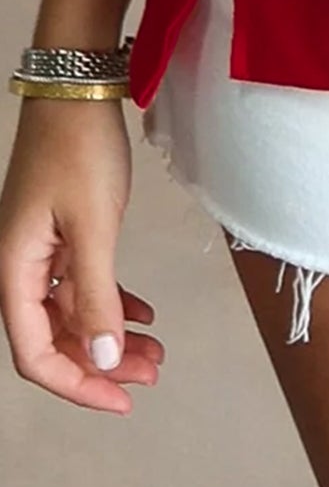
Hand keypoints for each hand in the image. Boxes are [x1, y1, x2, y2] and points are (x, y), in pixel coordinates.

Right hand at [0, 98, 165, 411]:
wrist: (79, 87)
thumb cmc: (79, 148)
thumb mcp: (95, 226)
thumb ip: (97, 297)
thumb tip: (102, 358)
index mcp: (14, 269)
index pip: (35, 353)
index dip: (76, 383)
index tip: (121, 399)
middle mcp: (20, 265)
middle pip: (56, 337)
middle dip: (102, 363)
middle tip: (152, 374)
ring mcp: (40, 248)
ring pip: (73, 312)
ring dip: (111, 334)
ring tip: (156, 350)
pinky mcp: (61, 230)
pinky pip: (81, 282)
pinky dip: (111, 300)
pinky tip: (143, 313)